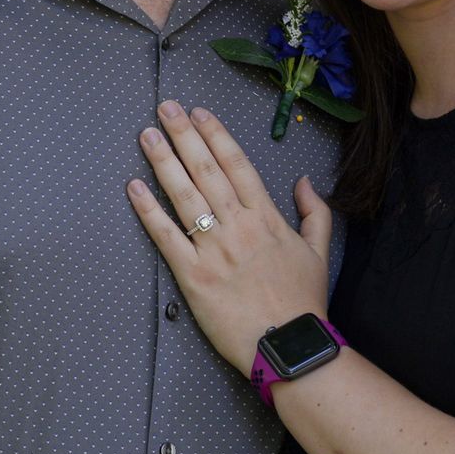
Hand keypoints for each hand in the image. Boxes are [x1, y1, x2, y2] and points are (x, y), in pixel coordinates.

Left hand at [127, 101, 331, 372]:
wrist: (289, 346)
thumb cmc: (304, 301)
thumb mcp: (320, 251)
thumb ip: (314, 212)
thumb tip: (303, 181)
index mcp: (266, 217)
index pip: (236, 164)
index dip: (216, 134)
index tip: (199, 112)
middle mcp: (237, 225)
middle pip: (206, 170)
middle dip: (184, 135)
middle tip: (165, 108)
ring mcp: (213, 249)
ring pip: (184, 195)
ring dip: (163, 161)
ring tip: (147, 135)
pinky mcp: (192, 276)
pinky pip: (166, 236)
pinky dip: (148, 210)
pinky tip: (134, 187)